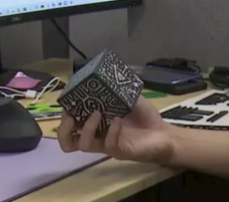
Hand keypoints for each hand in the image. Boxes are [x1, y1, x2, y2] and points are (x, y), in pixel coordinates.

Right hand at [57, 97, 172, 163]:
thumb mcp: (130, 99)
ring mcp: (106, 145)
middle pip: (67, 140)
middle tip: (71, 115)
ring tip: (97, 113)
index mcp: (96, 122)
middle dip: (64, 127)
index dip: (65, 113)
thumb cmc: (145, 117)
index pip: (71, 123)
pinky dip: (111, 131)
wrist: (164, 133)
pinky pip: (108, 145)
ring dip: (87, 128)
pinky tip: (118, 121)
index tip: (67, 100)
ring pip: (82, 145)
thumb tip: (107, 76)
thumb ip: (118, 91)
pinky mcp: (118, 151)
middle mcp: (97, 135)